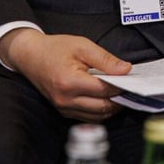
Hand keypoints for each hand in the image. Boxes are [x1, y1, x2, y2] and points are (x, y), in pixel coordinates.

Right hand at [0, 28, 130, 121]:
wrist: (30, 56)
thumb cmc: (55, 48)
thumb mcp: (83, 46)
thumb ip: (106, 59)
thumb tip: (126, 70)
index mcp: (70, 82)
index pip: (105, 90)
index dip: (122, 85)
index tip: (133, 79)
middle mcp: (66, 100)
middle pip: (103, 107)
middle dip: (119, 99)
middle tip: (130, 87)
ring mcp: (63, 108)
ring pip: (97, 116)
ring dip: (111, 107)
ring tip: (120, 93)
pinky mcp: (63, 111)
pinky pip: (87, 117)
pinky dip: (100, 110)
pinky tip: (106, 98)